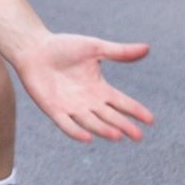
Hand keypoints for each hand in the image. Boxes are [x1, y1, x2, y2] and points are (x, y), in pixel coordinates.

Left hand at [13, 33, 152, 142]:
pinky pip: (67, 125)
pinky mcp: (54, 110)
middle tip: (138, 136)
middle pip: (110, 117)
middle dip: (124, 126)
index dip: (135, 111)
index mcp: (100, 88)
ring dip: (104, 130)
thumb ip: (119, 52)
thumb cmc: (64, 46)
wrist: (34, 48)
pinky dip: (77, 132)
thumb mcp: (95, 48)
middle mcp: (88, 102)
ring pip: (91, 123)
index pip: (122, 103)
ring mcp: (72, 108)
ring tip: (118, 135)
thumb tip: (147, 48)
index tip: (150, 120)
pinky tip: (88, 137)